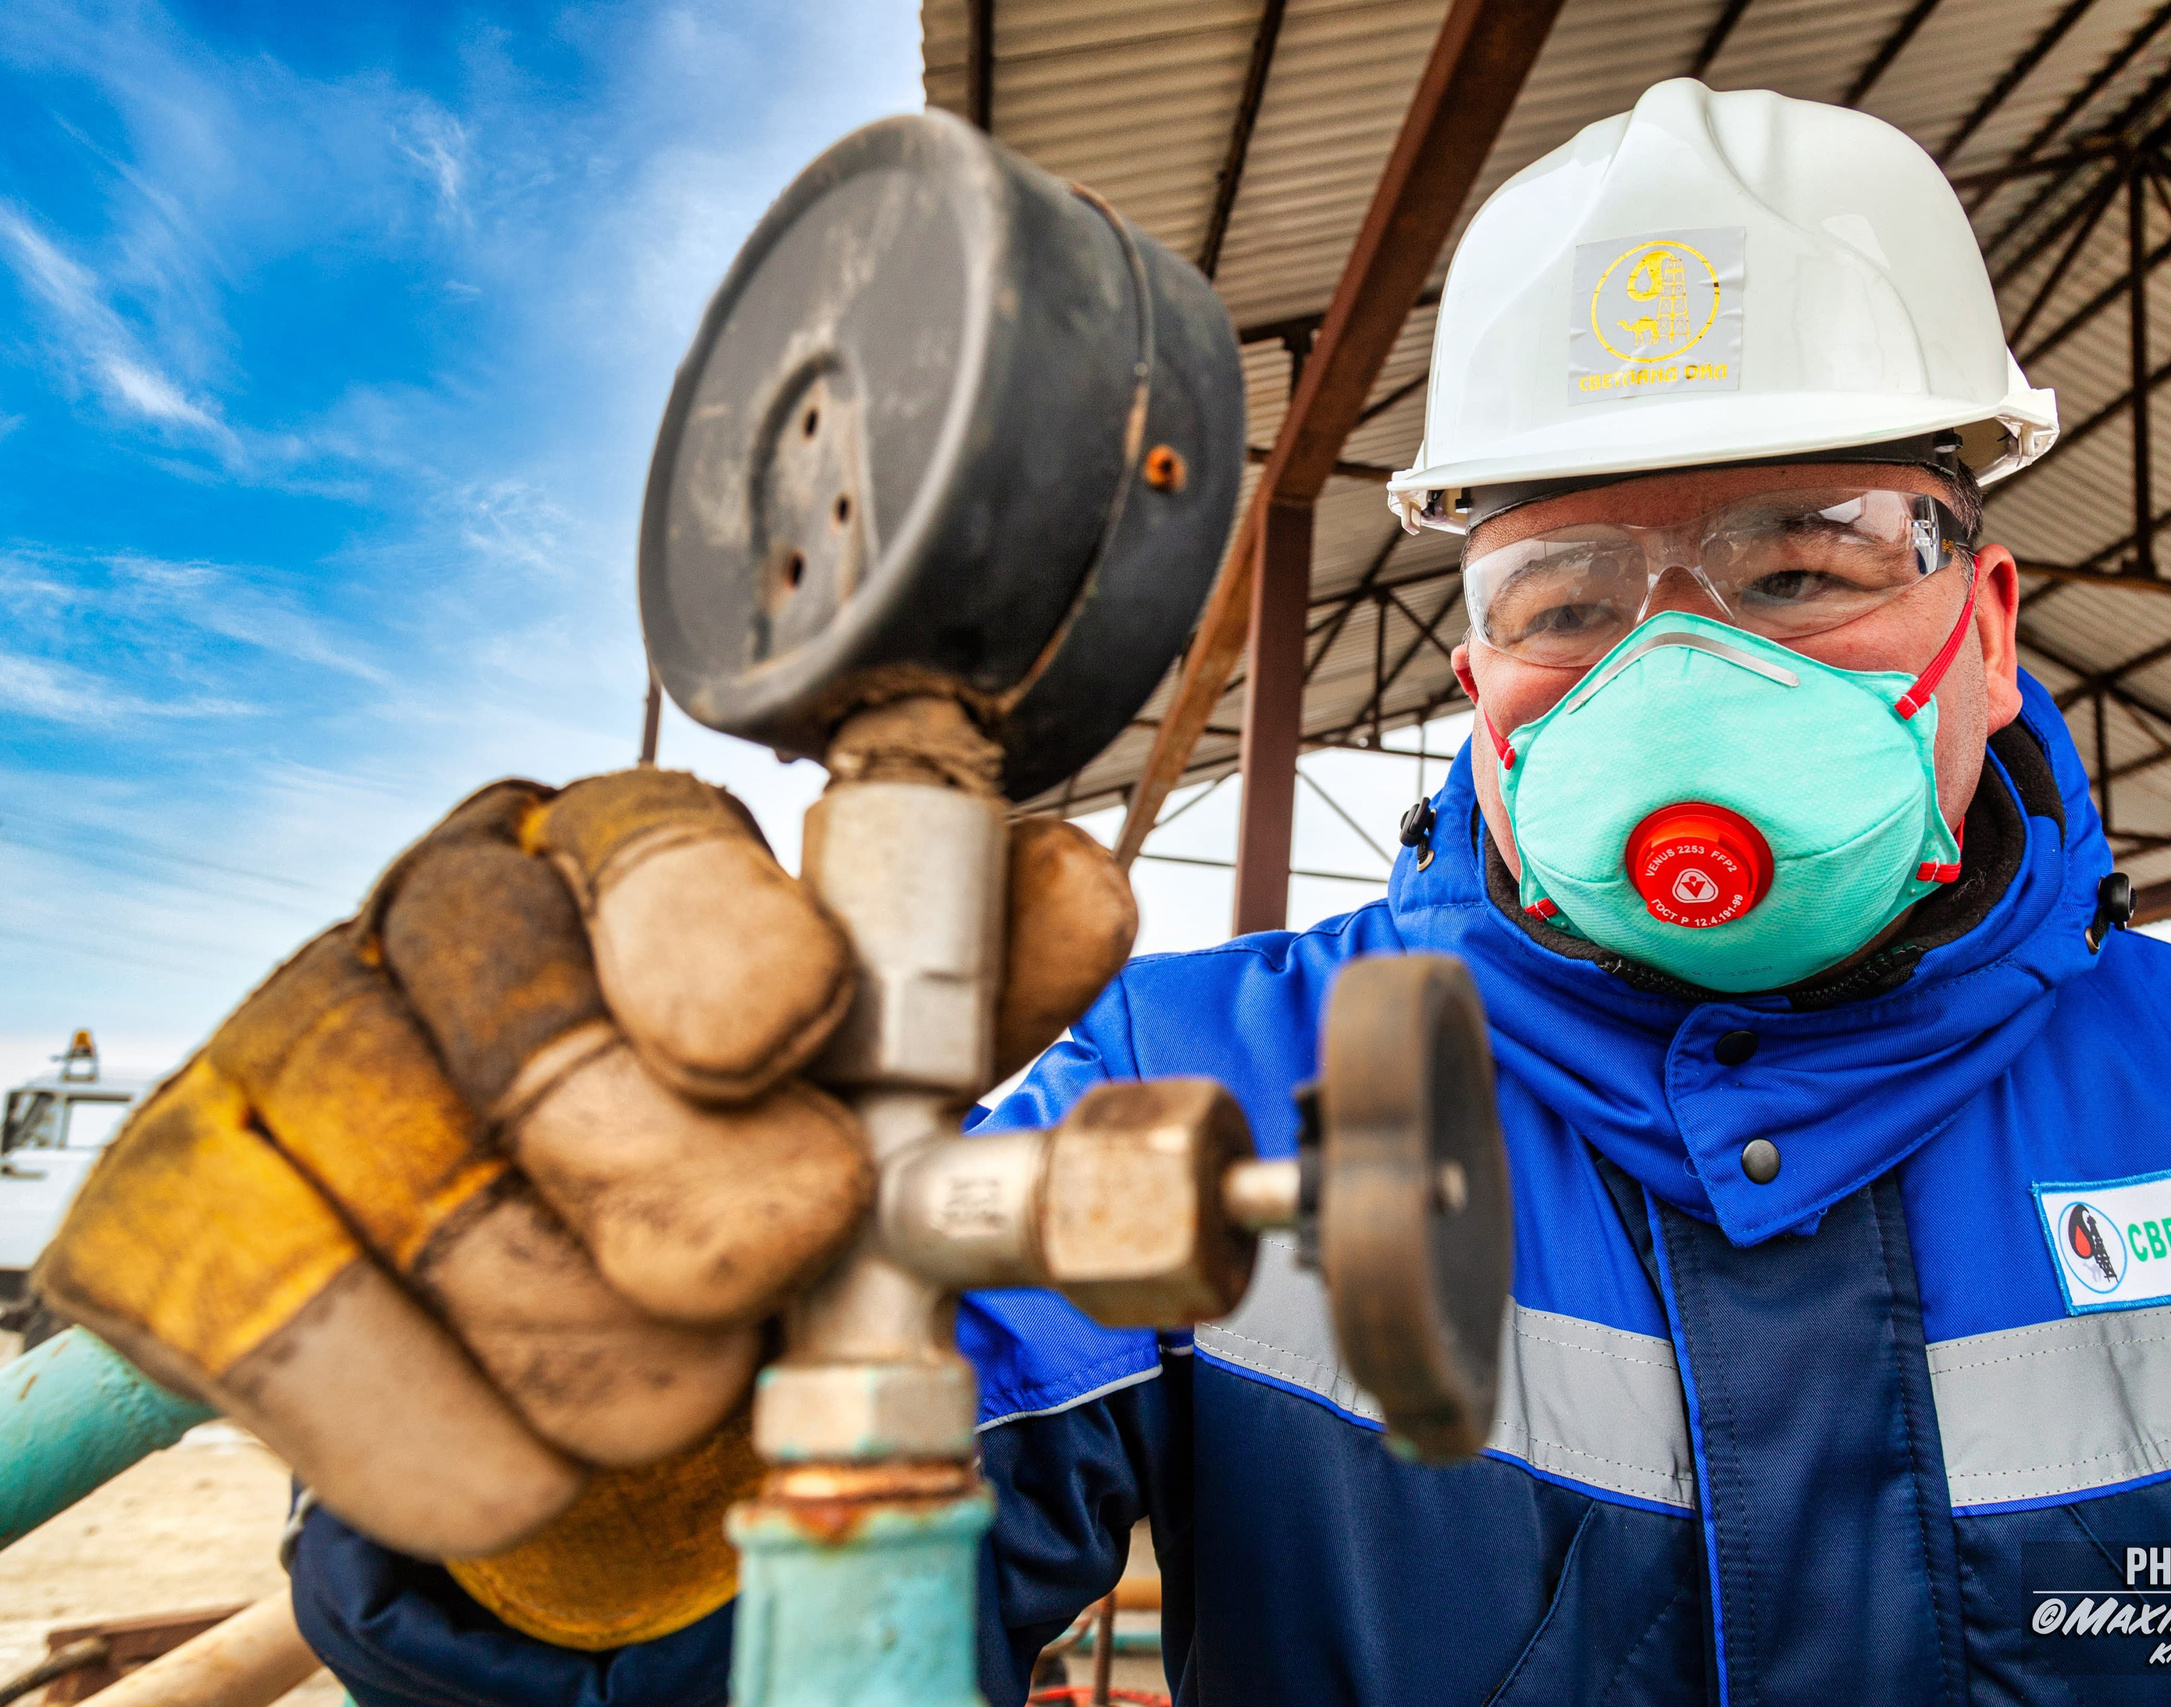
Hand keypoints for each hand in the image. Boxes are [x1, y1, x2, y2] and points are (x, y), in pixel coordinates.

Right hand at [35, 771, 1135, 1574]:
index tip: (786, 1034)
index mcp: (624, 847)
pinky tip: (525, 1459)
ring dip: (612, 1366)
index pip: (662, 849)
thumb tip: (1081, 895)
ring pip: (456, 1228)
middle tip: (767, 1276)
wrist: (564, 1337)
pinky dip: (452, 1450)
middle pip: (559, 1058)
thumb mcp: (876, 1079)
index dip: (729, 946)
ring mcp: (293, 1043)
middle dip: (705, 1220)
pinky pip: (304, 1344)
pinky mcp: (174, 1204)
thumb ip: (978, 997)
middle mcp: (443, 908)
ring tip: (670, 1381)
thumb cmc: (733, 1162)